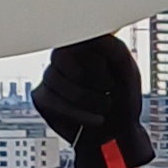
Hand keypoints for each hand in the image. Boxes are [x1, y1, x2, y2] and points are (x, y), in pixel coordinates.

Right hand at [33, 37, 154, 167]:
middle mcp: (63, 56)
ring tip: (103, 107)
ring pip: (56, 79)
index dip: (94, 56)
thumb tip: (91, 32)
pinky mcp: (42, 97)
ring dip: (88, 99)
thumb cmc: (123, 99)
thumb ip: (111, 46)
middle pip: (62, 55)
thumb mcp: (125, 68)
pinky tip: (92, 118)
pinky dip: (78, 113)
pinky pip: (52, 100)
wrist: (118, 134)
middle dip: (92, 78)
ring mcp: (50, 75)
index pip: (75, 35)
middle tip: (108, 89)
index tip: (108, 68)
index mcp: (83, 44)